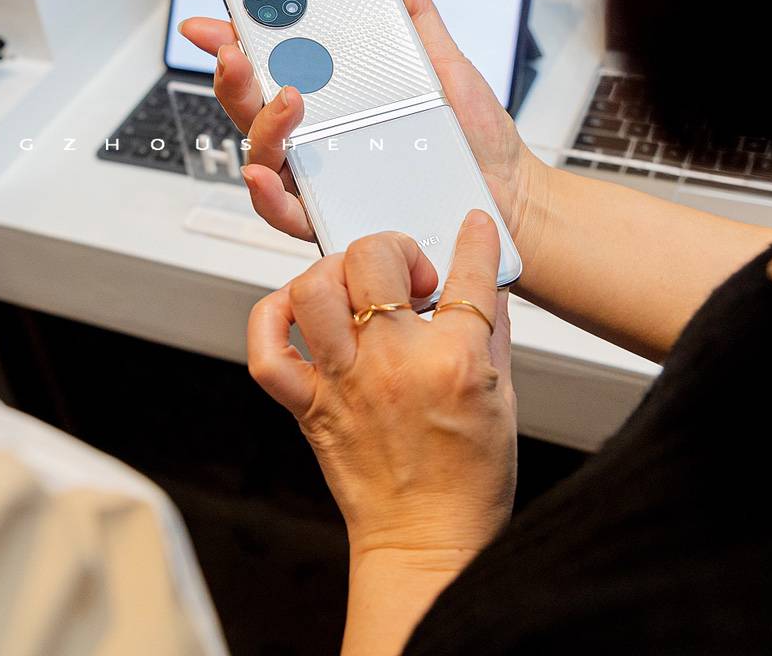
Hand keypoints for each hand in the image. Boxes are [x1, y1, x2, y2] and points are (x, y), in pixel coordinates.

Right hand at [180, 0, 547, 249]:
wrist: (509, 194)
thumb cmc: (471, 139)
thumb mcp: (443, 65)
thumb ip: (414, 19)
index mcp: (331, 100)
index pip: (272, 67)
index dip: (237, 42)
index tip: (220, 18)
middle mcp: (316, 140)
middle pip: (253, 107)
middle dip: (232, 75)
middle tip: (234, 50)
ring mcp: (320, 179)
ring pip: (262, 155)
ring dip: (259, 123)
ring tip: (287, 98)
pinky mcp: (333, 219)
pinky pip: (286, 211)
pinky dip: (266, 194)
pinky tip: (261, 173)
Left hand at [249, 213, 516, 558]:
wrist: (427, 543)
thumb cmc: (467, 483)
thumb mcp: (505, 400)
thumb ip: (492, 335)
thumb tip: (486, 289)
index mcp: (454, 363)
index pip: (470, 278)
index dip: (476, 242)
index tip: (473, 228)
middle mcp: (393, 365)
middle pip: (373, 261)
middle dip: (391, 249)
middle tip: (404, 276)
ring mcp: (345, 384)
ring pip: (313, 290)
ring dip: (333, 274)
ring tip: (354, 290)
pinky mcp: (309, 407)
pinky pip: (266, 350)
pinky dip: (270, 318)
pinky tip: (296, 313)